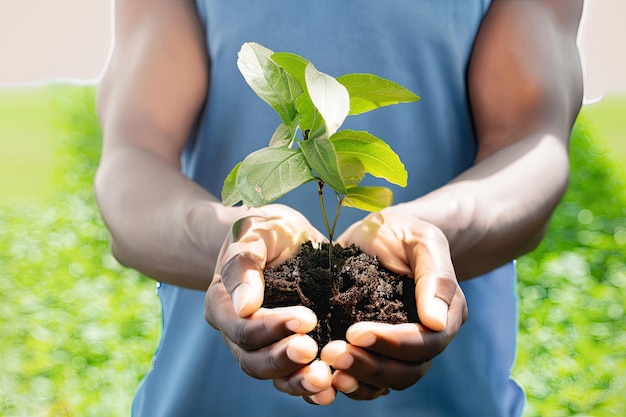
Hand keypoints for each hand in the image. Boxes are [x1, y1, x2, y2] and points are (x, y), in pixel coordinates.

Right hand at [204, 204, 336, 403]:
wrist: (283, 237)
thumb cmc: (266, 229)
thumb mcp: (254, 232)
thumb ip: (243, 264)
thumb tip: (244, 306)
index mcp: (222, 304)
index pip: (242, 328)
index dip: (271, 328)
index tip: (306, 319)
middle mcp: (237, 332)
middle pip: (253, 360)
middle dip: (283, 358)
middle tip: (313, 350)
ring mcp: (261, 346)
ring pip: (273, 376)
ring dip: (298, 382)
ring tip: (325, 380)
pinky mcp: (286, 350)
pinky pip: (293, 377)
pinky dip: (310, 388)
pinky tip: (332, 389)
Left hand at [323, 208, 467, 398]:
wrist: (378, 233)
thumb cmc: (402, 231)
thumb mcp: (422, 240)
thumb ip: (435, 276)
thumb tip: (436, 321)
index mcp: (445, 313)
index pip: (426, 343)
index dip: (392, 343)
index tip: (354, 331)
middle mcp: (427, 337)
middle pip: (408, 371)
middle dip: (370, 365)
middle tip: (333, 353)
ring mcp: (401, 348)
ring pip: (388, 381)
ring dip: (358, 378)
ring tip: (327, 366)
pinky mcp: (375, 350)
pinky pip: (369, 381)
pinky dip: (350, 383)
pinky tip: (326, 375)